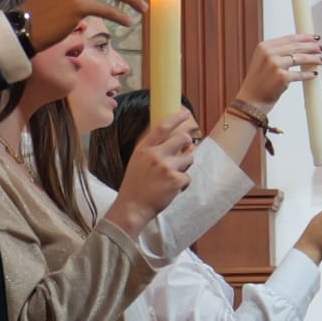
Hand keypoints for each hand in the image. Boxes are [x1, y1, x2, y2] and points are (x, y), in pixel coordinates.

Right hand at [103, 108, 194, 235]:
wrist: (131, 208)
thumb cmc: (134, 186)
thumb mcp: (137, 162)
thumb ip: (154, 150)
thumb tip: (181, 143)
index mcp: (144, 148)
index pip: (163, 126)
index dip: (176, 117)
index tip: (185, 112)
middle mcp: (155, 155)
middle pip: (183, 139)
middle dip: (187, 145)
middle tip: (182, 154)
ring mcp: (166, 167)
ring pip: (189, 157)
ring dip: (185, 167)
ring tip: (172, 177)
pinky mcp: (175, 180)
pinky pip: (188, 177)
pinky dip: (183, 185)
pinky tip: (171, 190)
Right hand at [235, 33, 321, 108]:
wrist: (251, 100)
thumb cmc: (258, 82)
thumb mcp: (263, 61)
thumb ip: (277, 52)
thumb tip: (300, 47)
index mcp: (264, 47)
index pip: (289, 38)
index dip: (305, 37)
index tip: (314, 38)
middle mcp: (268, 54)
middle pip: (296, 46)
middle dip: (312, 47)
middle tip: (320, 49)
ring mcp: (275, 65)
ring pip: (301, 58)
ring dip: (314, 59)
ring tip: (320, 60)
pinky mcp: (282, 77)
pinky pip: (300, 74)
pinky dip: (308, 74)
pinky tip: (314, 74)